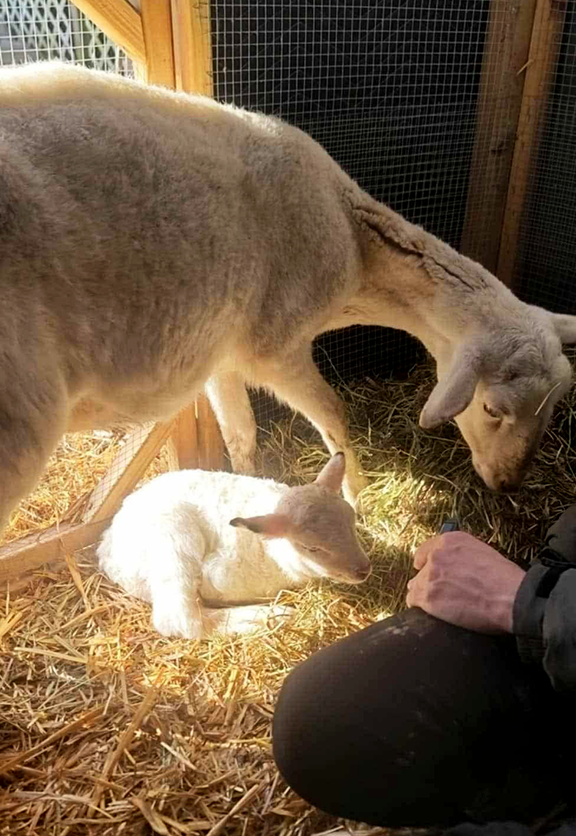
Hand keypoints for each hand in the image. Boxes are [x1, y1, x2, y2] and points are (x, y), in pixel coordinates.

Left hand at [406, 532, 525, 633]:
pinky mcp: (428, 596)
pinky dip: (421, 608)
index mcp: (451, 540)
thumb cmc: (505, 578)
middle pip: (421, 570)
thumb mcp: (482, 553)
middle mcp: (437, 554)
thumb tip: (453, 567)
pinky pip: (413, 601)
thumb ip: (461, 556)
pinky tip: (432, 613)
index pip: (426, 550)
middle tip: (442, 594)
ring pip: (415, 586)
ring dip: (424, 595)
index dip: (426, 563)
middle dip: (428, 581)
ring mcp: (430, 574)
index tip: (426, 570)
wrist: (511, 597)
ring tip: (439, 606)